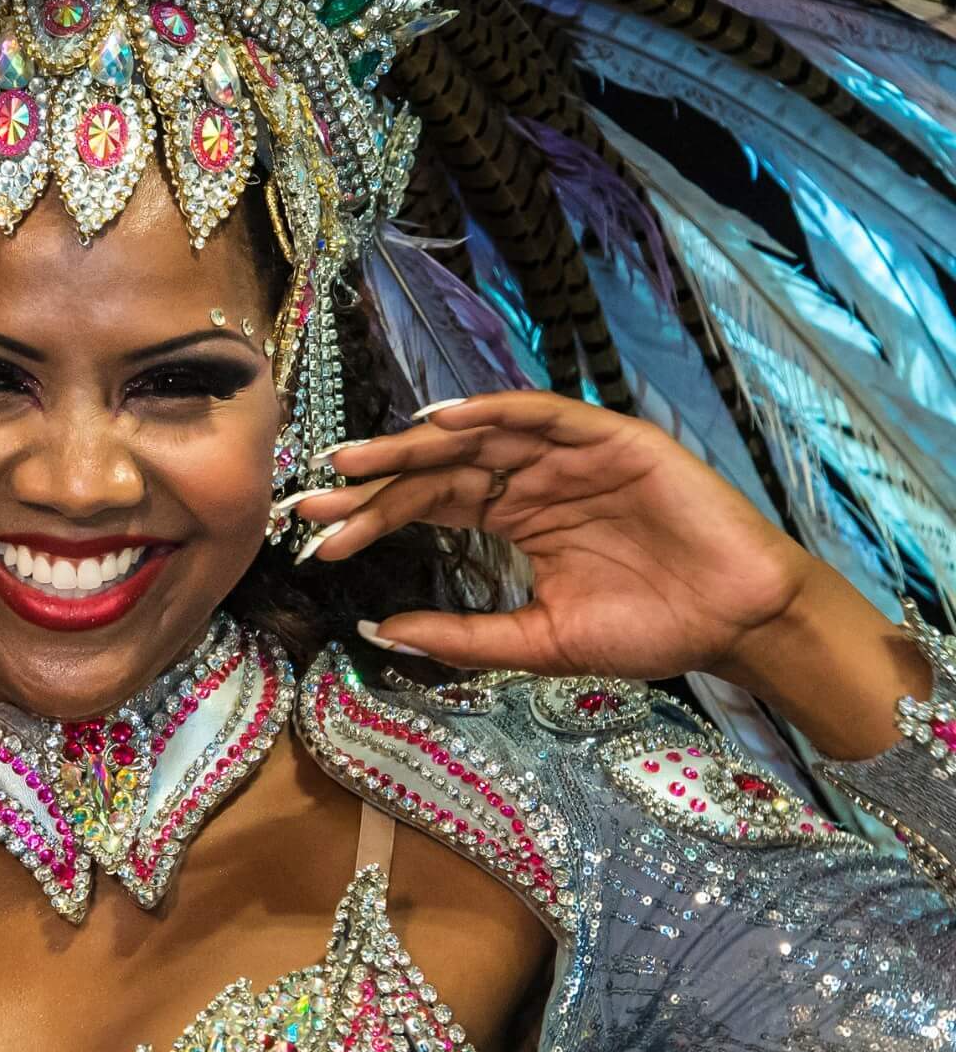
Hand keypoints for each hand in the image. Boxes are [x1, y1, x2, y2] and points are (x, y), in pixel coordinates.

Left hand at [291, 392, 924, 755]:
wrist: (736, 626)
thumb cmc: (649, 630)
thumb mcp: (536, 641)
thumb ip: (462, 635)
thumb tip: (378, 633)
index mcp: (514, 518)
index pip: (428, 506)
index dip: (373, 518)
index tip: (317, 538)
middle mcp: (532, 479)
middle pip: (439, 468)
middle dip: (375, 481)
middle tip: (314, 494)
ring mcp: (569, 456)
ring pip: (479, 437)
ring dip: (415, 443)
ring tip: (359, 457)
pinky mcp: (611, 440)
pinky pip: (543, 416)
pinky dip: (494, 411)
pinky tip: (444, 421)